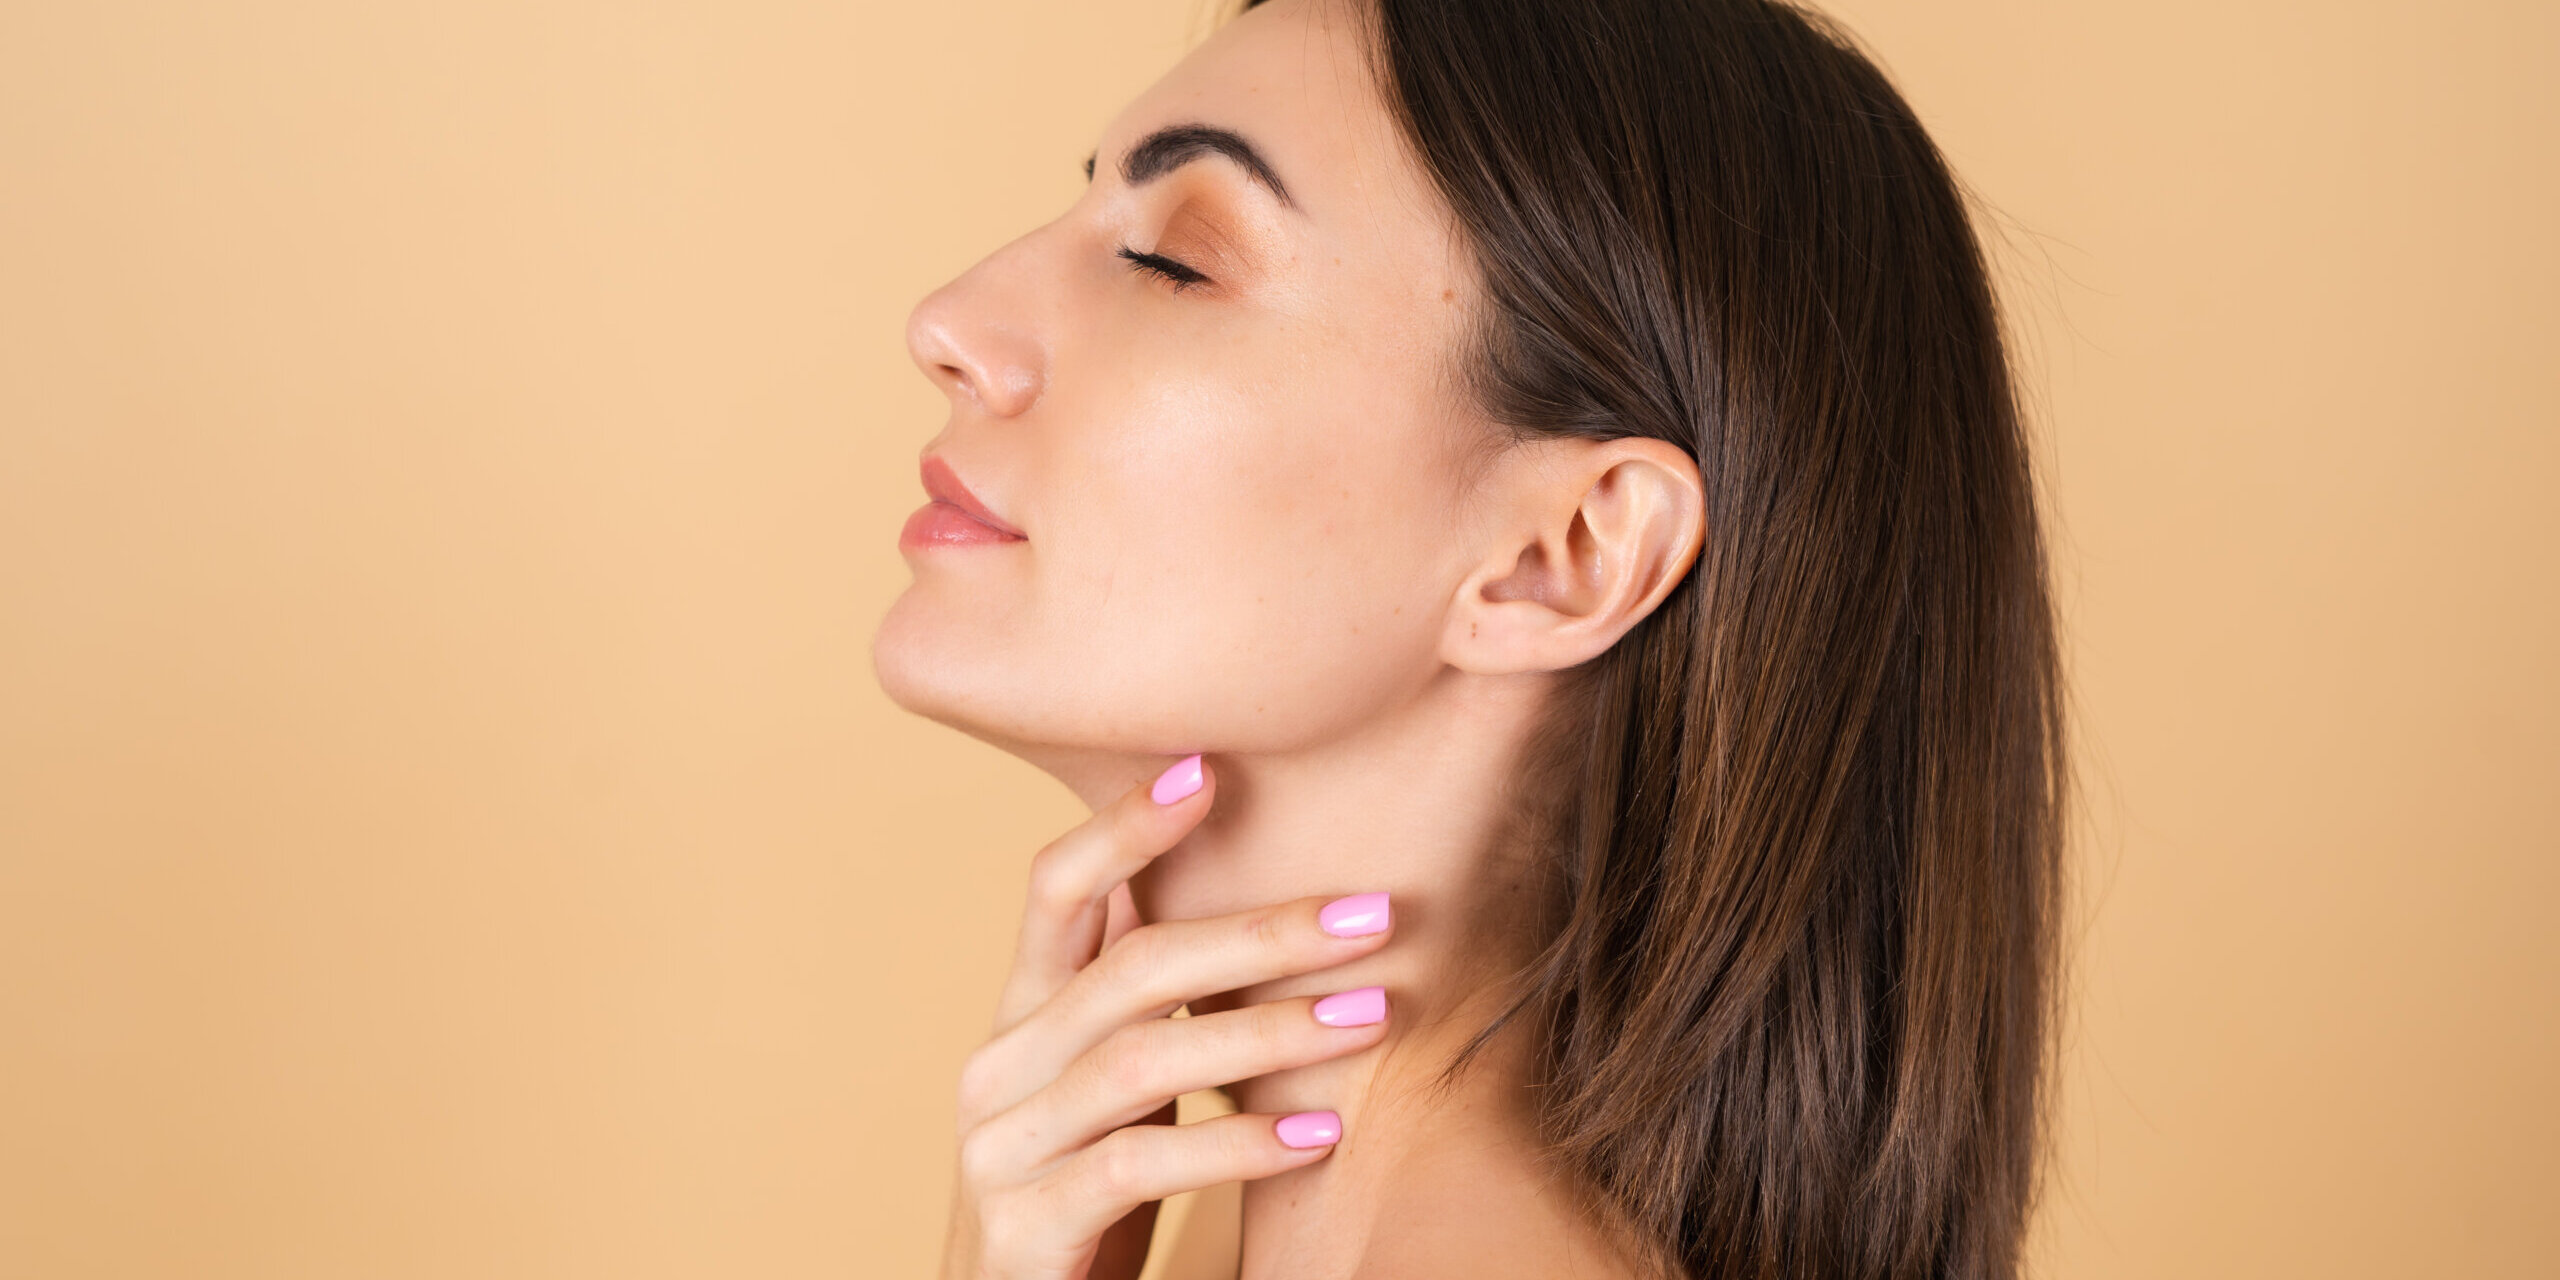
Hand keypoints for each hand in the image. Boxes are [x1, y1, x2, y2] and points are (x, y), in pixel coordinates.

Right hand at [937, 753, 1395, 1279]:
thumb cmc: (1080, 1201)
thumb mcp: (1106, 1087)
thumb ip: (1130, 996)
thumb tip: (1170, 876)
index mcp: (1020, 1018)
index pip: (1055, 890)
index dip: (1125, 826)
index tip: (1210, 768)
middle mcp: (998, 1066)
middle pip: (1129, 966)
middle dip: (1259, 931)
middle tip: (1373, 914)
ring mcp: (1002, 1146)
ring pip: (1143, 1057)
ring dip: (1269, 1030)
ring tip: (1372, 1014)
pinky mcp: (1026, 1224)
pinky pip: (1139, 1163)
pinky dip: (1237, 1144)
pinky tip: (1319, 1135)